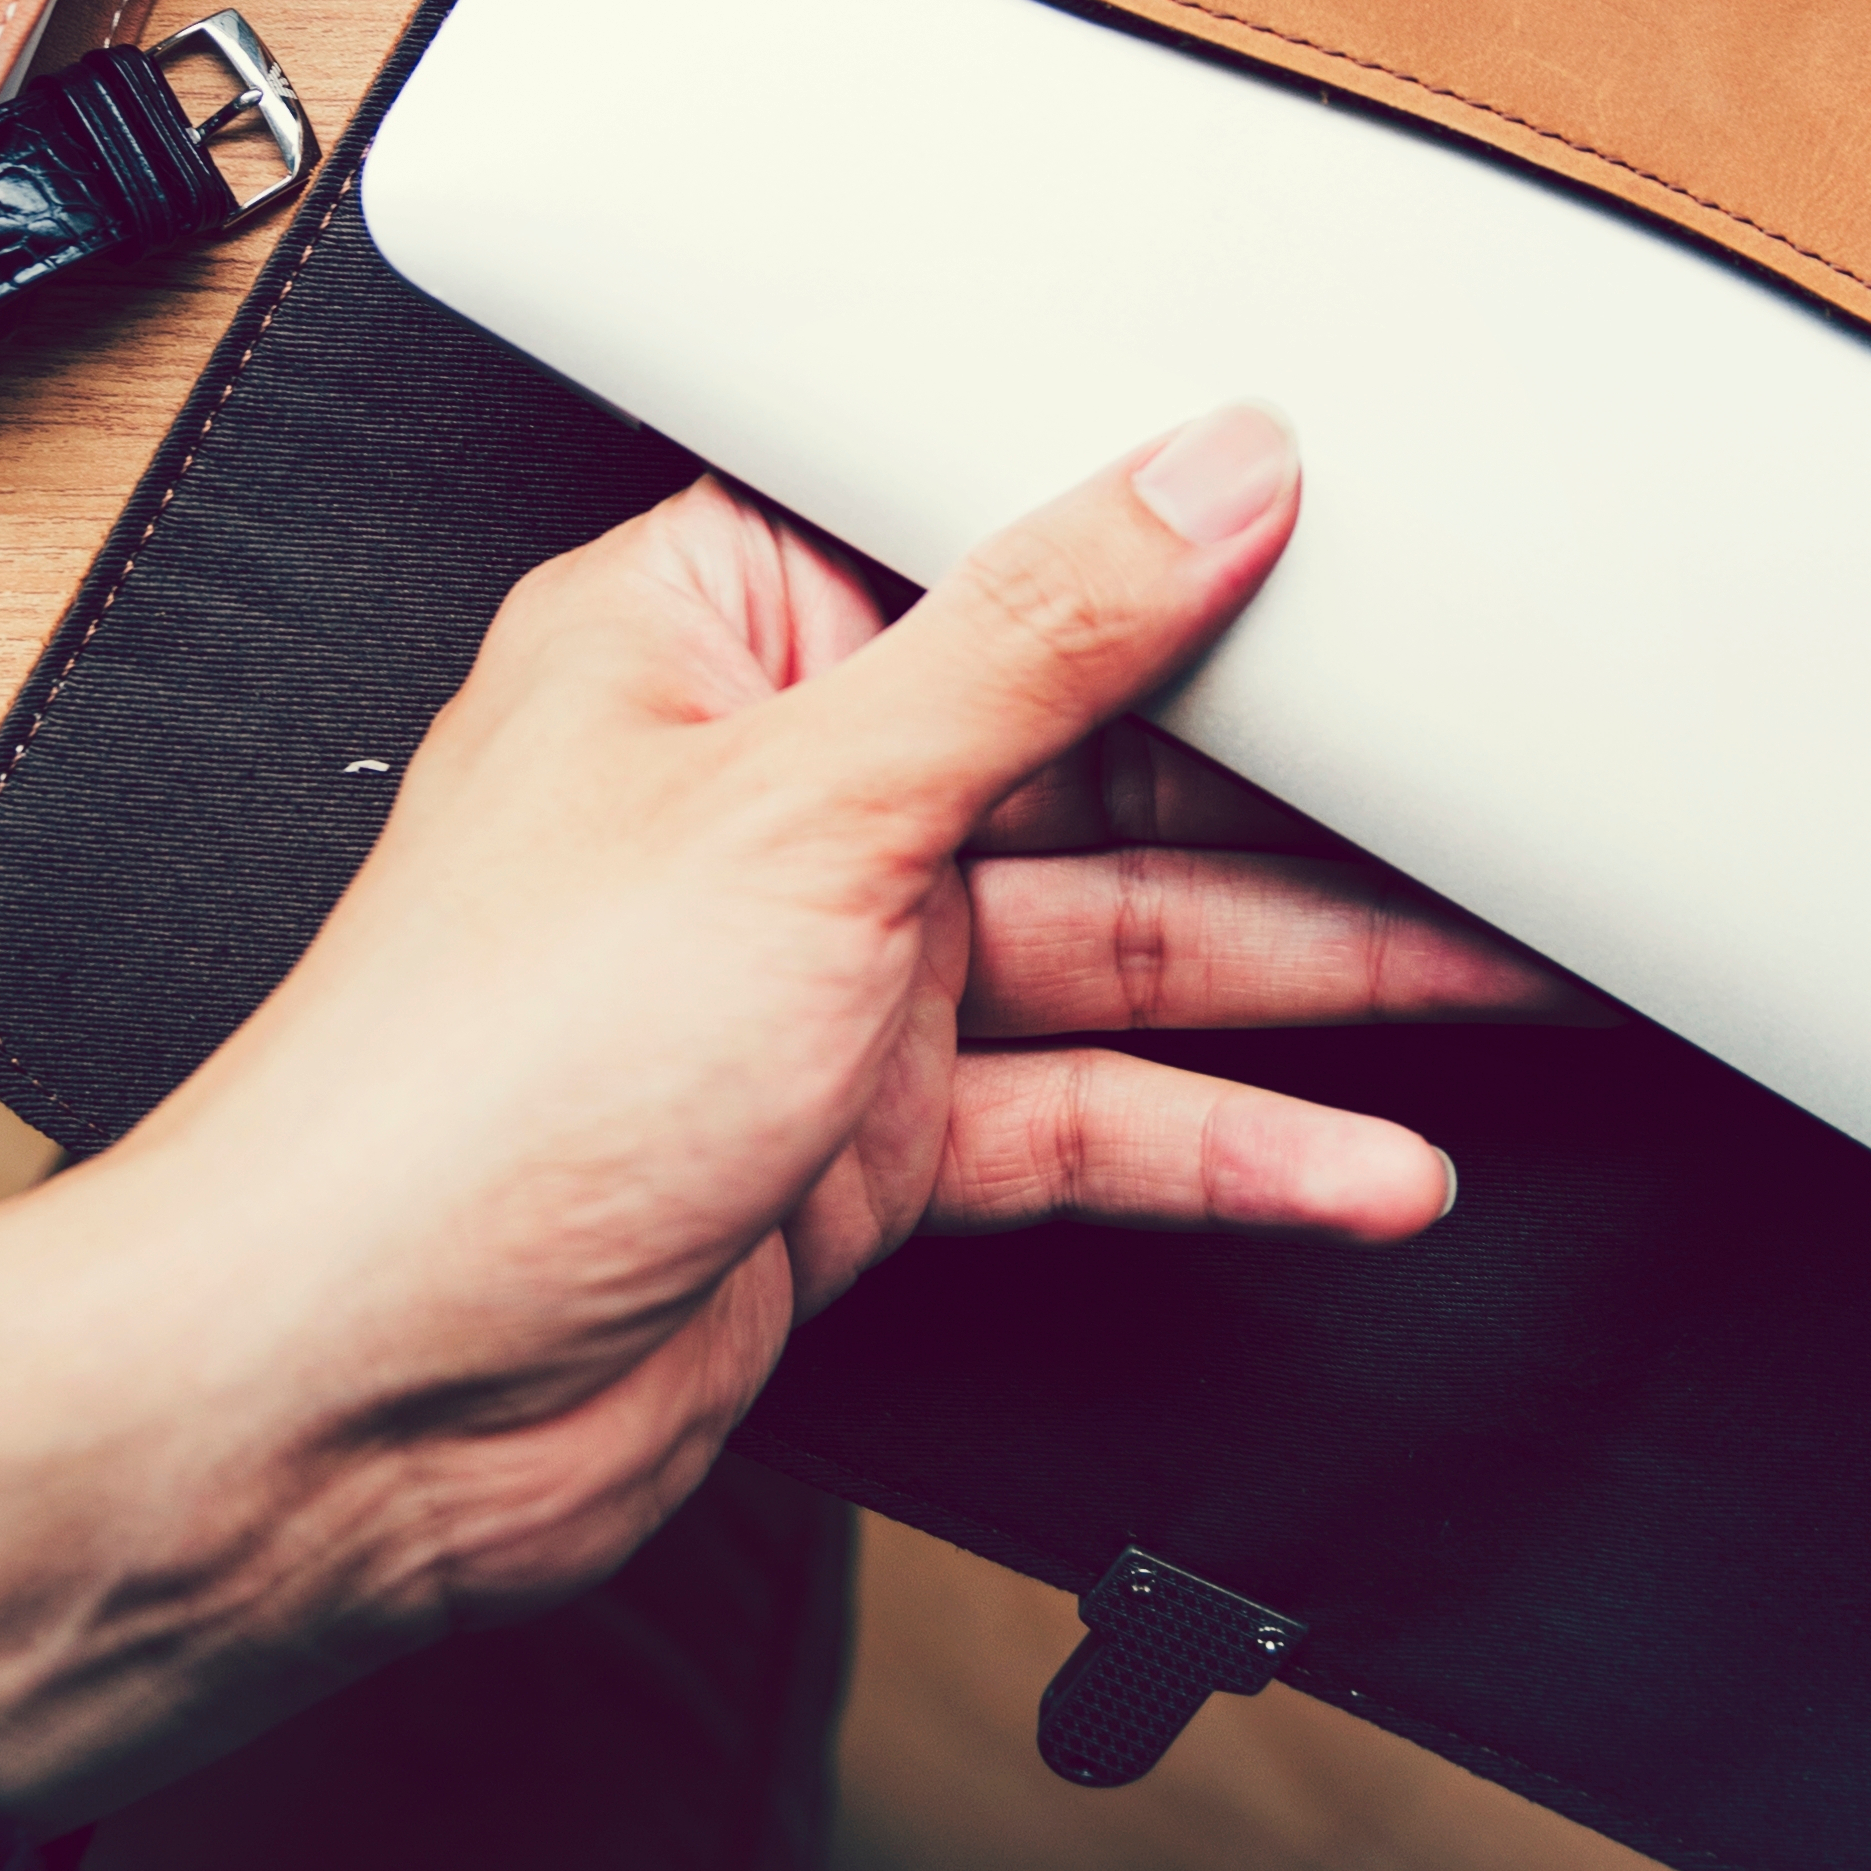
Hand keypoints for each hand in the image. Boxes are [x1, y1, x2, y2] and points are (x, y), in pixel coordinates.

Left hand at [0, 409, 1563, 1821]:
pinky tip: (1368, 1164)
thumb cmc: (468, 1083)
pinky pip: (1083, 1120)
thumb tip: (1207, 466)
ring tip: (1525, 978)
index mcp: (709, 634)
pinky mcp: (852, 1148)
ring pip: (1120, 949)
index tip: (1386, 542)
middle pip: (1095, 759)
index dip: (1186, 544)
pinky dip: (1227, 1144)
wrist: (345, 1404)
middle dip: (1308, 791)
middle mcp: (769, 792)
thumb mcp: (803, 805)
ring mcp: (818, 978)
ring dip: (1317, 978)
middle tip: (1520, 789)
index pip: (995, 547)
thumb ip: (1039, 641)